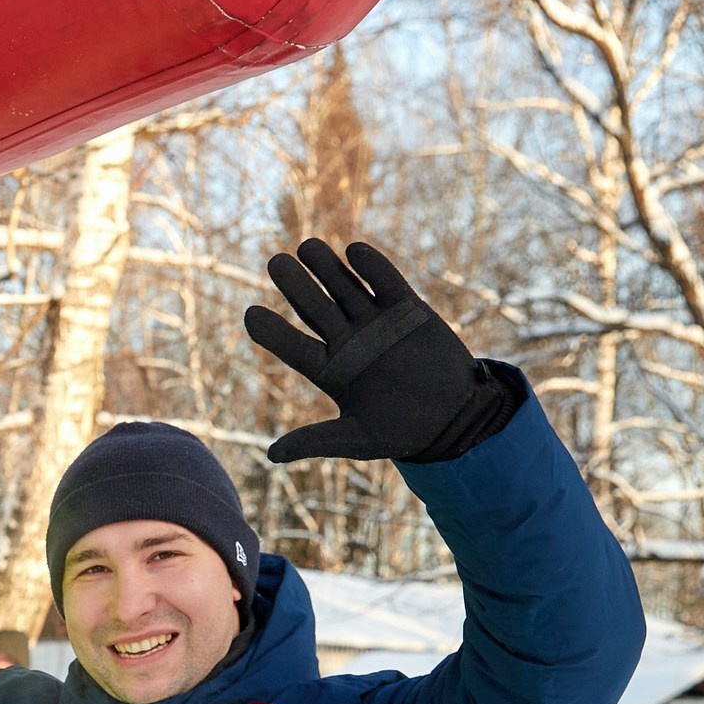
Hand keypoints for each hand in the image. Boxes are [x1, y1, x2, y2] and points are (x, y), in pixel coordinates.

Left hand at [245, 240, 506, 462]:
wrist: (454, 417)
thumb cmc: (401, 432)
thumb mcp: (357, 439)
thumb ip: (316, 441)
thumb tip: (271, 456)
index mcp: (330, 371)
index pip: (293, 347)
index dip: (272, 331)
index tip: (250, 314)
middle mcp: (347, 342)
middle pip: (314, 309)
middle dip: (296, 286)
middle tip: (275, 263)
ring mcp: (376, 323)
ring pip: (345, 289)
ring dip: (327, 268)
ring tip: (306, 246)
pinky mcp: (407, 309)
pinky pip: (386, 282)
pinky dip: (373, 267)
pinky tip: (354, 250)